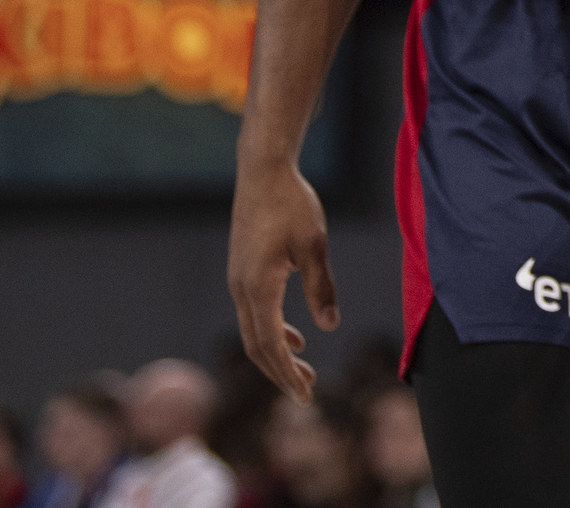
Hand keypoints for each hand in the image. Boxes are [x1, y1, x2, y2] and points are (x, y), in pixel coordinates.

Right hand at [228, 157, 337, 400]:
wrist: (263, 172)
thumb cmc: (293, 205)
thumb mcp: (314, 246)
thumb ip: (321, 287)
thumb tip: (330, 326)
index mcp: (258, 288)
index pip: (271, 346)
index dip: (287, 374)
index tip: (306, 396)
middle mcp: (241, 290)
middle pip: (257, 347)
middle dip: (281, 373)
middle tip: (307, 394)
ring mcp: (238, 281)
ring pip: (254, 331)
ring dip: (278, 354)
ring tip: (305, 371)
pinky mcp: (243, 272)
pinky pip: (255, 313)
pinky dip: (274, 331)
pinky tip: (297, 335)